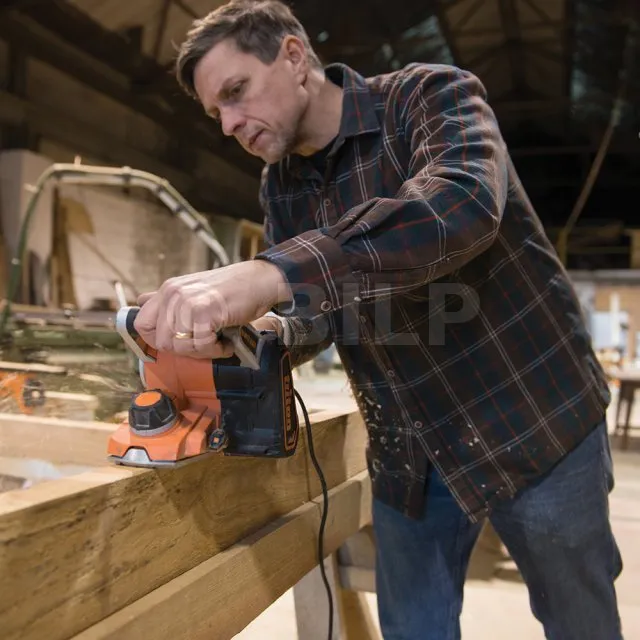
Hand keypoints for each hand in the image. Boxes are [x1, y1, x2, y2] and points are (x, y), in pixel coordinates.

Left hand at [134, 260, 290, 357]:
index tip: (178, 344)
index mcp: (168, 289)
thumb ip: (169, 300)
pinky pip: (201, 346)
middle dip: (185, 350)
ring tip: (218, 343)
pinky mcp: (204, 312)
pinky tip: (226, 342)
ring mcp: (187, 302)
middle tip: (205, 345)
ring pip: (181, 347)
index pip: (142, 324)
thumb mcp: (195, 291)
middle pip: (162, 341)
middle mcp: (173, 294)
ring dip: (203, 351)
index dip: (156, 341)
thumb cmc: (233, 289)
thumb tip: (142, 302)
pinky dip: (216, 350)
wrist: (261, 280)